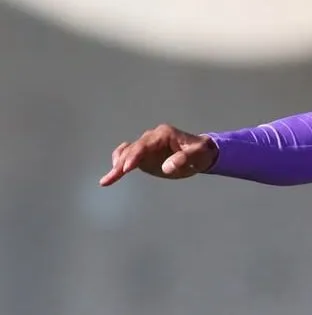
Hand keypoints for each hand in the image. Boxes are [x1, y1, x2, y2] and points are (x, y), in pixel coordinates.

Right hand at [100, 124, 216, 185]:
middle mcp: (151, 138)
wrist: (201, 153)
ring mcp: (146, 146)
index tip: (126, 168)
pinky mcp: (145, 155)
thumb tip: (167, 167)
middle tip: (113, 176)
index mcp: (163, 134)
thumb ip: (183, 159)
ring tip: (107, 180)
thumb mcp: (198, 155)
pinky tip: (113, 174)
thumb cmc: (201, 153)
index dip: (135, 156)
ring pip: (127, 152)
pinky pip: (128, 156)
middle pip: (132, 149)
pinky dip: (120, 163)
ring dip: (117, 165)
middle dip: (121, 163)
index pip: (144, 145)